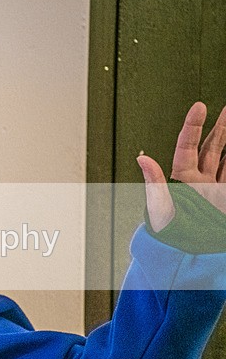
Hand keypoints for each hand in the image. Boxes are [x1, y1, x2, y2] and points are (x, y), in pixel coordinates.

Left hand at [137, 102, 225, 230]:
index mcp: (182, 178)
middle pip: (212, 146)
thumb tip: (141, 158)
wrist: (189, 253)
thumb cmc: (168, 233)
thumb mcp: (160, 207)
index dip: (193, 125)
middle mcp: (200, 180)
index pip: (188, 145)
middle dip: (221, 126)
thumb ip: (154, 183)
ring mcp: (215, 187)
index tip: (199, 106)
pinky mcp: (225, 196)